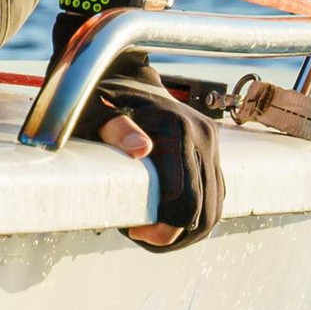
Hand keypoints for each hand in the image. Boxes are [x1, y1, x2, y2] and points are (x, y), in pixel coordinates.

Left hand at [52, 18, 225, 253]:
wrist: (122, 73)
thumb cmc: (99, 98)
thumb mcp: (95, 114)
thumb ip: (116, 129)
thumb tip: (141, 150)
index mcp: (177, 129)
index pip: (185, 201)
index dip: (163, 229)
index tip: (134, 230)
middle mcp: (203, 136)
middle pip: (206, 210)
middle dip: (176, 235)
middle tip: (142, 236)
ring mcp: (211, 142)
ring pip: (216, 206)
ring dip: (190, 230)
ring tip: (155, 235)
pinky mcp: (211, 149)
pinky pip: (215, 193)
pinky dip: (198, 215)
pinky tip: (171, 224)